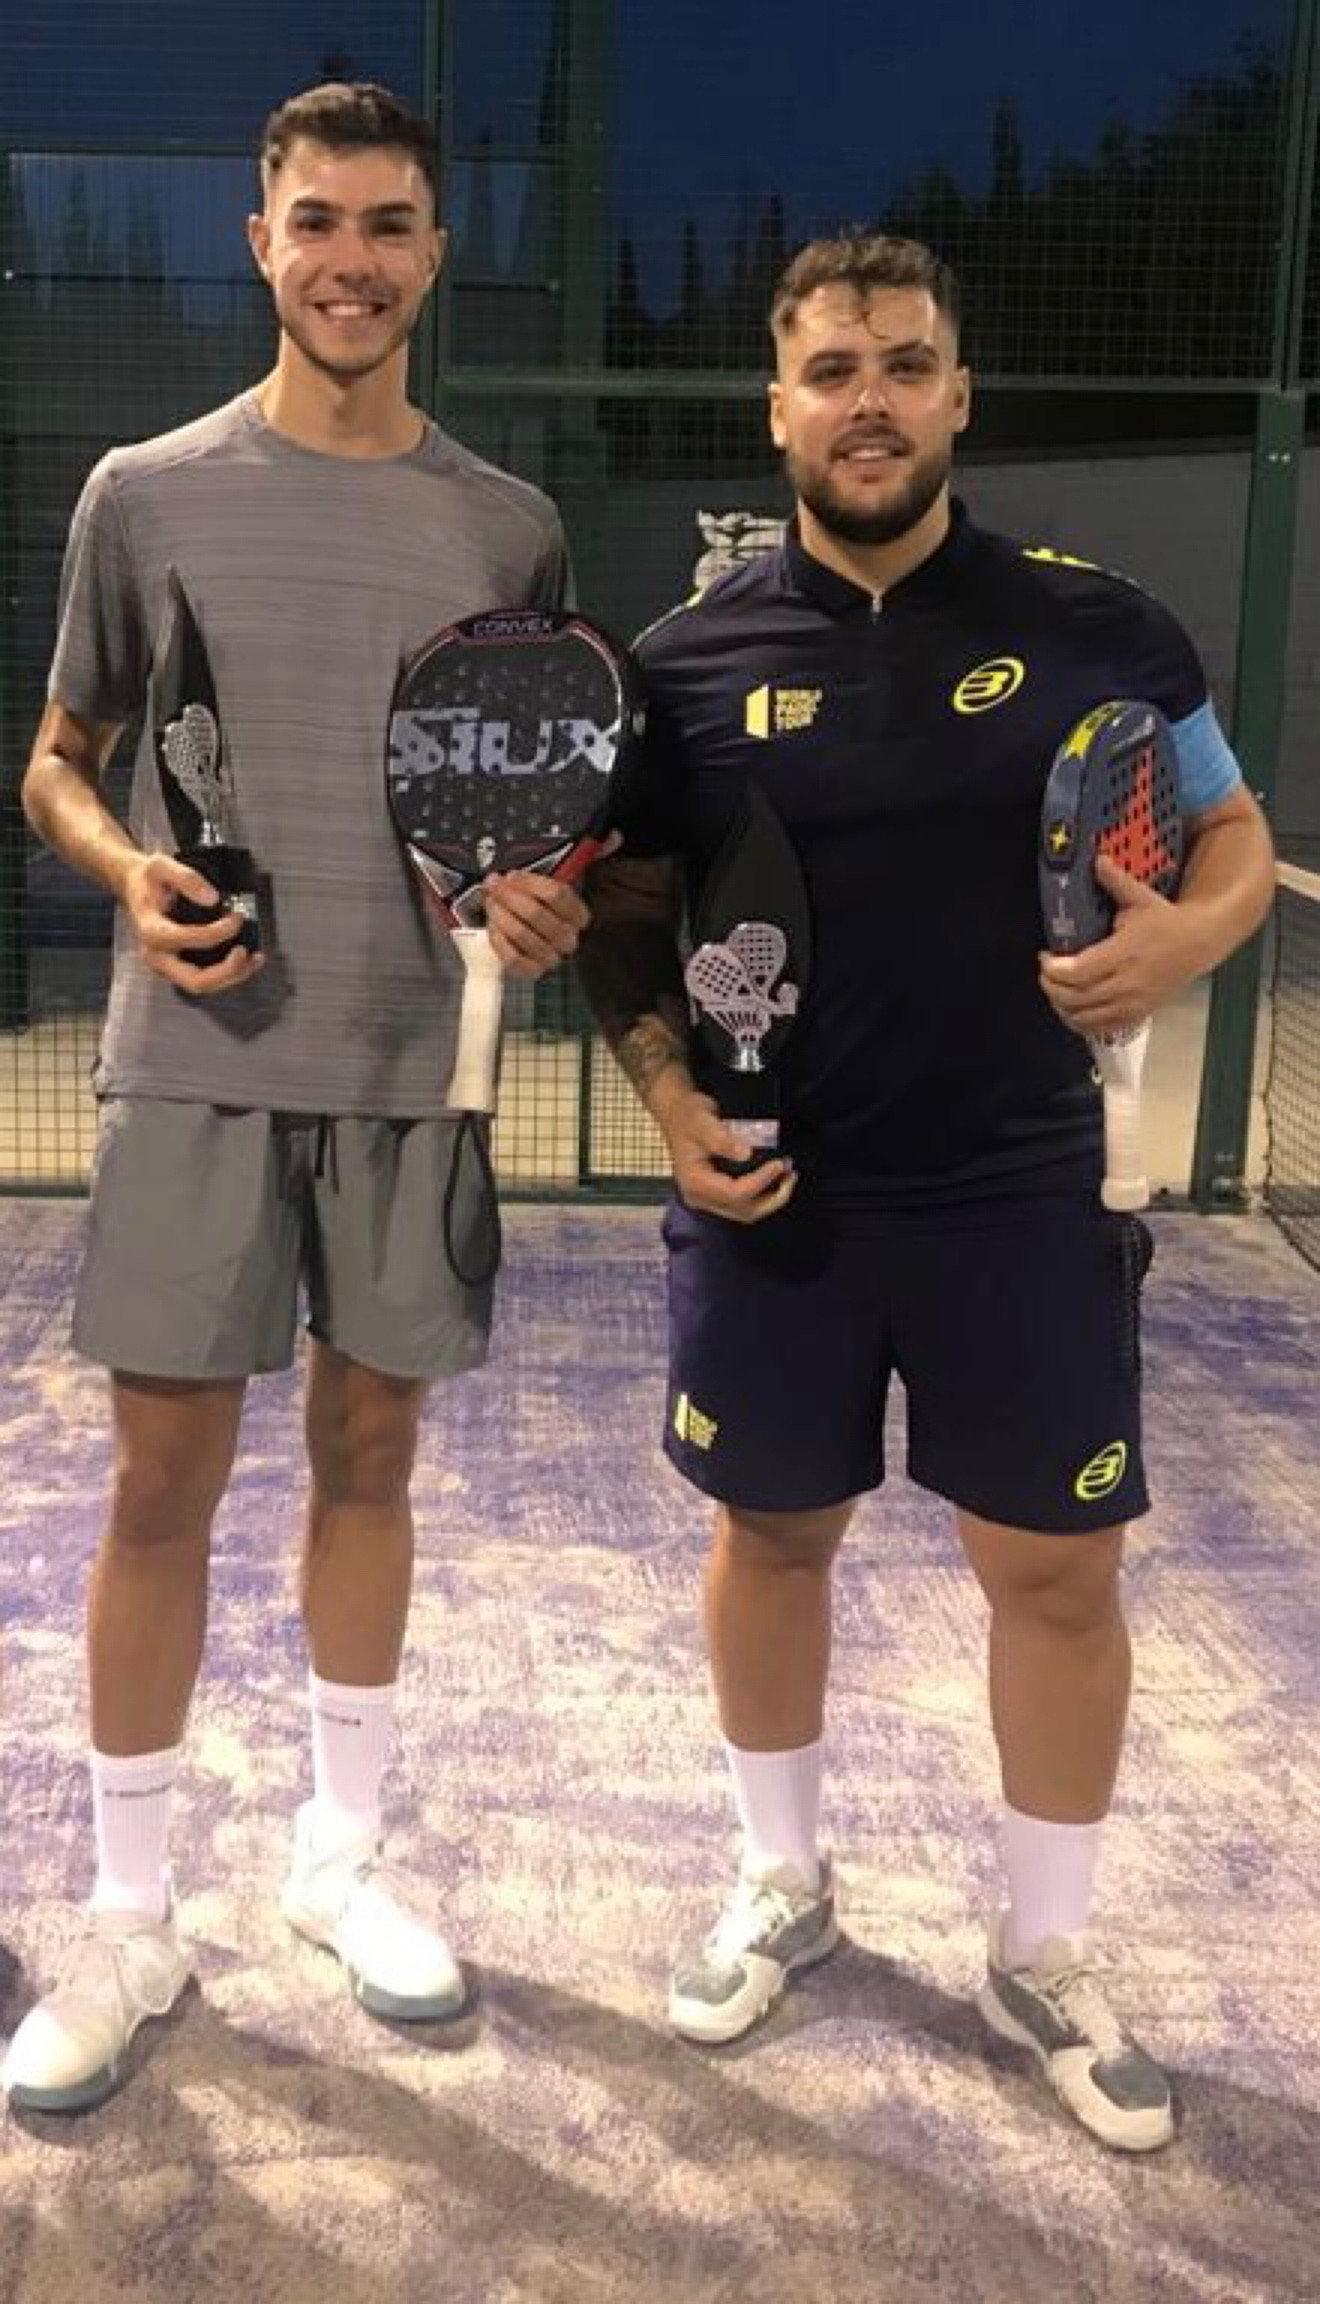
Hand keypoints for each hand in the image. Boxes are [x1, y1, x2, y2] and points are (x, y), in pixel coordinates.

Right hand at [121, 851, 262, 995]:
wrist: (135, 890)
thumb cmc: (148, 879)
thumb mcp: (161, 865)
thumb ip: (186, 878)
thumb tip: (213, 898)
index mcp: (150, 931)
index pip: (186, 939)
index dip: (217, 931)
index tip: (237, 917)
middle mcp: (156, 956)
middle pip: (195, 980)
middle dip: (227, 971)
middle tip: (246, 952)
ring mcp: (166, 966)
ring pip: (203, 985)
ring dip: (233, 976)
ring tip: (254, 958)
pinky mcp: (177, 968)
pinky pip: (205, 979)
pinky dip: (228, 974)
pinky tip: (246, 960)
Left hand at [483, 835, 621, 979]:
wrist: (532, 933)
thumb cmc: (545, 901)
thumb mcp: (563, 876)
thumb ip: (587, 855)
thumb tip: (613, 836)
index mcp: (580, 914)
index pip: (557, 895)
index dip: (530, 882)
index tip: (513, 874)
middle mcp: (568, 938)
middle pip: (536, 914)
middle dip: (509, 897)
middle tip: (495, 885)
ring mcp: (551, 957)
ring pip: (522, 934)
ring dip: (500, 914)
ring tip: (491, 902)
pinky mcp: (532, 971)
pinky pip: (512, 957)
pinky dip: (499, 939)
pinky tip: (494, 925)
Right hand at [653, 1077, 797, 1223]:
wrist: (676, 1112)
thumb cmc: (689, 1115)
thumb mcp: (703, 1122)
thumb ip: (723, 1140)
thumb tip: (746, 1154)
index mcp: (695, 1183)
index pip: (735, 1193)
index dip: (761, 1181)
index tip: (779, 1163)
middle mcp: (700, 1197)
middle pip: (744, 1211)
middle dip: (773, 1198)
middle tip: (792, 1176)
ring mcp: (707, 1199)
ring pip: (746, 1212)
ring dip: (771, 1199)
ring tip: (789, 1178)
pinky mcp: (715, 1194)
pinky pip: (743, 1204)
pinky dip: (763, 1195)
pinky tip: (776, 1180)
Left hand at [1039, 853, 1200, 1036]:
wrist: (1200, 944)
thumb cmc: (1168, 921)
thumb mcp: (1141, 898)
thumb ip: (1115, 881)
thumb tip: (1096, 860)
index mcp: (1123, 954)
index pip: (1077, 972)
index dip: (1052, 968)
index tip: (1046, 956)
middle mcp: (1126, 983)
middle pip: (1074, 997)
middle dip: (1050, 986)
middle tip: (1046, 972)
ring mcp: (1131, 1003)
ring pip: (1083, 1016)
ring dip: (1061, 1005)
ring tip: (1055, 988)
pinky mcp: (1137, 1014)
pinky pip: (1099, 1028)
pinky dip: (1079, 1022)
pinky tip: (1071, 1010)